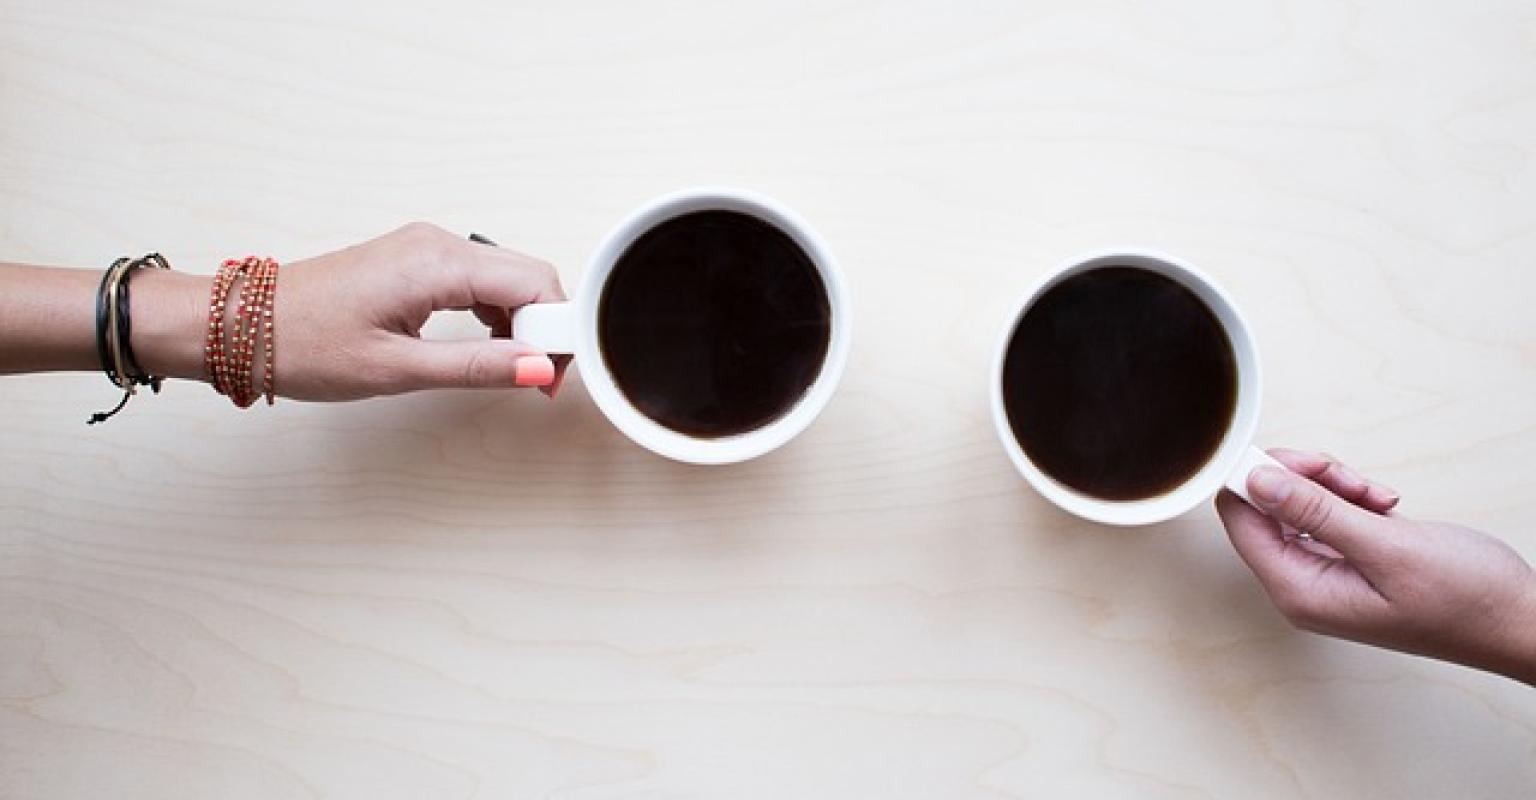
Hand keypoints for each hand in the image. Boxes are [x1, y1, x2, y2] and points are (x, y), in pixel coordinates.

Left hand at [272, 222, 567, 400]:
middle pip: (528, 276)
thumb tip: (539, 369)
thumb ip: (477, 366)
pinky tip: (490, 347)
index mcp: (437, 262)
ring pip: (507, 278)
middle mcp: (437, 244)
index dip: (560, 330)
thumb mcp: (397, 369)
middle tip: (541, 381)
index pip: (535, 282)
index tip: (556, 376)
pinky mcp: (416, 261)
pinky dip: (497, 314)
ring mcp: (426, 249)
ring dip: (524, 323)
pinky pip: (479, 280)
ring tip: (515, 371)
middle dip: (548, 327)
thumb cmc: (302, 344)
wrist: (240, 326)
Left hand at [1216, 448, 1535, 683]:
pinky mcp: (1350, 557)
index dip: (1256, 479)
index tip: (1297, 461)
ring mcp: (1326, 570)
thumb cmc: (1465, 600)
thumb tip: (1257, 482)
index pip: (1239, 519)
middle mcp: (1302, 583)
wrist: (1517, 620)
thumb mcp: (1386, 548)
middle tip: (1351, 480)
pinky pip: (1329, 511)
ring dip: (1335, 485)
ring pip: (1299, 502)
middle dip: (1305, 479)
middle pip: (1266, 505)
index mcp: (1298, 590)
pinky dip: (1354, 498)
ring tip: (1379, 498)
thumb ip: (1315, 512)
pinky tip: (1386, 506)